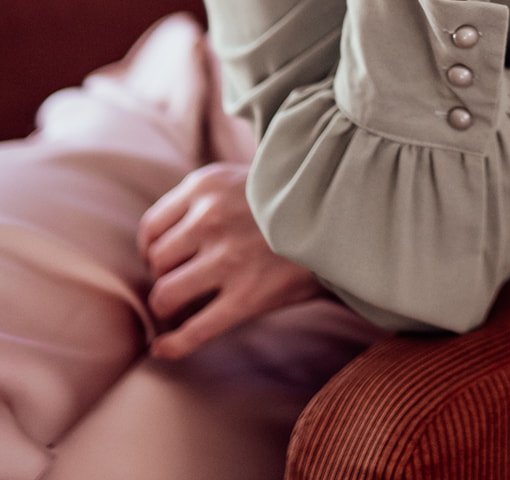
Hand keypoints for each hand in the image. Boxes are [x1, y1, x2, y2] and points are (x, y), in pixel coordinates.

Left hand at [137, 162, 322, 358]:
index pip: (150, 229)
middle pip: (156, 263)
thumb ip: (200, 201)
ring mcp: (229, 258)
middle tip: (181, 283)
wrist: (340, 215)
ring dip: (169, 307)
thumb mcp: (238, 179)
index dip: (152, 251)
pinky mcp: (247, 296)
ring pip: (164, 296)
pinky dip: (171, 345)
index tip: (167, 262)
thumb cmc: (285, 202)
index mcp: (205, 186)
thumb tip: (155, 244)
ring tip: (183, 308)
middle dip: (163, 277)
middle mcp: (211, 218)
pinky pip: (192, 331)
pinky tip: (162, 349)